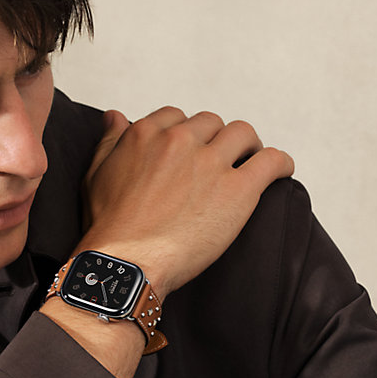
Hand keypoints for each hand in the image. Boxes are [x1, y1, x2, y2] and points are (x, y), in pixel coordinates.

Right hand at [81, 107, 293, 299]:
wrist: (124, 262)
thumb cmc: (108, 224)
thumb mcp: (96, 173)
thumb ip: (110, 140)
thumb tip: (115, 114)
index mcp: (146, 133)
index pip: (178, 117)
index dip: (186, 135)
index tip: (189, 153)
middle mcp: (179, 140)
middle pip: (212, 124)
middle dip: (216, 141)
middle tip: (218, 165)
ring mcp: (210, 163)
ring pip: (244, 134)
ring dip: (247, 147)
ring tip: (248, 165)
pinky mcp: (237, 190)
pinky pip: (271, 161)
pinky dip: (280, 164)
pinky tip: (279, 172)